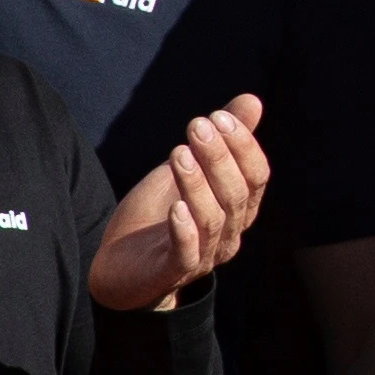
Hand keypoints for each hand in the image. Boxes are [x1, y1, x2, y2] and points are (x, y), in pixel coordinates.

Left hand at [88, 96, 267, 311]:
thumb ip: (220, 142)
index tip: (218, 117)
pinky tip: (175, 206)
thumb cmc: (156, 216)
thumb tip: (252, 101)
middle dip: (219, 157)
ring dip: (197, 184)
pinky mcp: (172, 274)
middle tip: (196, 126)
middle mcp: (229, 234)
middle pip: (236, 195)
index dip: (242, 146)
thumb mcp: (186, 171)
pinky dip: (184, 229)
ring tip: (178, 153)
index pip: (256, 176)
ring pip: (213, 219)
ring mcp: (204, 256)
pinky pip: (187, 253)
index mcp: (238, 209)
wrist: (117, 267)